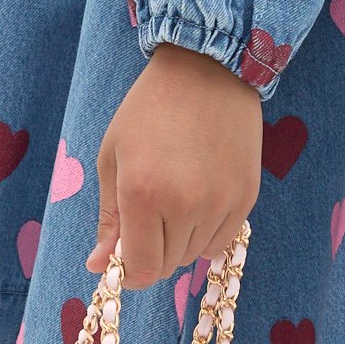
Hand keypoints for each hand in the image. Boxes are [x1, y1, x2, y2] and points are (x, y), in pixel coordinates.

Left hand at [82, 43, 264, 289]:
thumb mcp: (113, 158)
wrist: (206, 71)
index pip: (140, 268)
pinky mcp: (246, 197)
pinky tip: (198, 200)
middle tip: (148, 215)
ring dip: (179, 241)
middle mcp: (185, 204)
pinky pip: (222, 241)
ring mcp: (221, 202)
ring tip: (174, 198)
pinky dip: (206, 233)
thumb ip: (108, 218)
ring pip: (194, 255)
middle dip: (151, 251)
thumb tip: (98, 267)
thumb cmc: (148, 111)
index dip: (128, 272)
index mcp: (142, 193)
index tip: (123, 258)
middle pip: (167, 265)